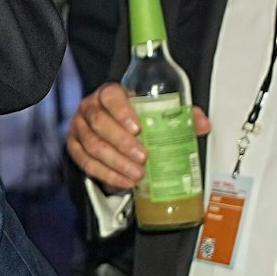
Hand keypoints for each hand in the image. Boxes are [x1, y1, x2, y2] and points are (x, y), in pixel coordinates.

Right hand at [66, 82, 209, 192]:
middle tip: (143, 157)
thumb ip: (178, 116)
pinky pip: (85, 162)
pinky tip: (123, 181)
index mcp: (109, 94)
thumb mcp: (154, 112)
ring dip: (116, 162)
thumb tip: (201, 124)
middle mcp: (90, 108)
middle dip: (123, 143)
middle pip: (100, 123)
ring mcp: (80, 128)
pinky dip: (106, 174)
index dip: (122, 111)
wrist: (113, 128)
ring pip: (93, 145)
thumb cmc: (134, 118)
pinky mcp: (75, 147)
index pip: (111, 96)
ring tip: (137, 174)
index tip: (138, 128)